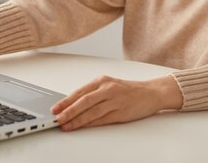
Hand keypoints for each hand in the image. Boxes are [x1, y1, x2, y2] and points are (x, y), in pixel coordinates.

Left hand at [51, 75, 182, 130]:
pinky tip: (83, 127)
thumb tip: (72, 105)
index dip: (66, 101)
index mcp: (102, 81)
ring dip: (78, 120)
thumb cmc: (128, 90)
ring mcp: (115, 101)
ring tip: (67, 125)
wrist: (151, 92)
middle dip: (69, 111)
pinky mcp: (122, 112)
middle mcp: (108, 89)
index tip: (55, 108)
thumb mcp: (109, 86)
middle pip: (84, 101)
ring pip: (92, 111)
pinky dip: (91, 124)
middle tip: (57, 118)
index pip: (79, 92)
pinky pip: (103, 119)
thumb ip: (92, 93)